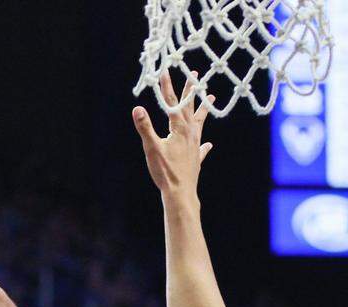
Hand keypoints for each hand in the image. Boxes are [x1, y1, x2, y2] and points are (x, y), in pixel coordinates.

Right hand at [132, 71, 213, 198]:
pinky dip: (204, 145)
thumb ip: (145, 127)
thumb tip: (137, 109)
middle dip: (190, 90)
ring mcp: (195, 146)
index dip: (167, 86)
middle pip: (190, 108)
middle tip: (194, 75)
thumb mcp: (152, 148)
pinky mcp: (195, 159)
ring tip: (210, 98)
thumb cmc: (165, 171)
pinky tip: (208, 145)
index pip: (171, 103)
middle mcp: (190, 133)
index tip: (165, 71)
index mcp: (179, 128)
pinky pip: (201, 148)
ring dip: (203, 110)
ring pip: (200, 122)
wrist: (180, 193)